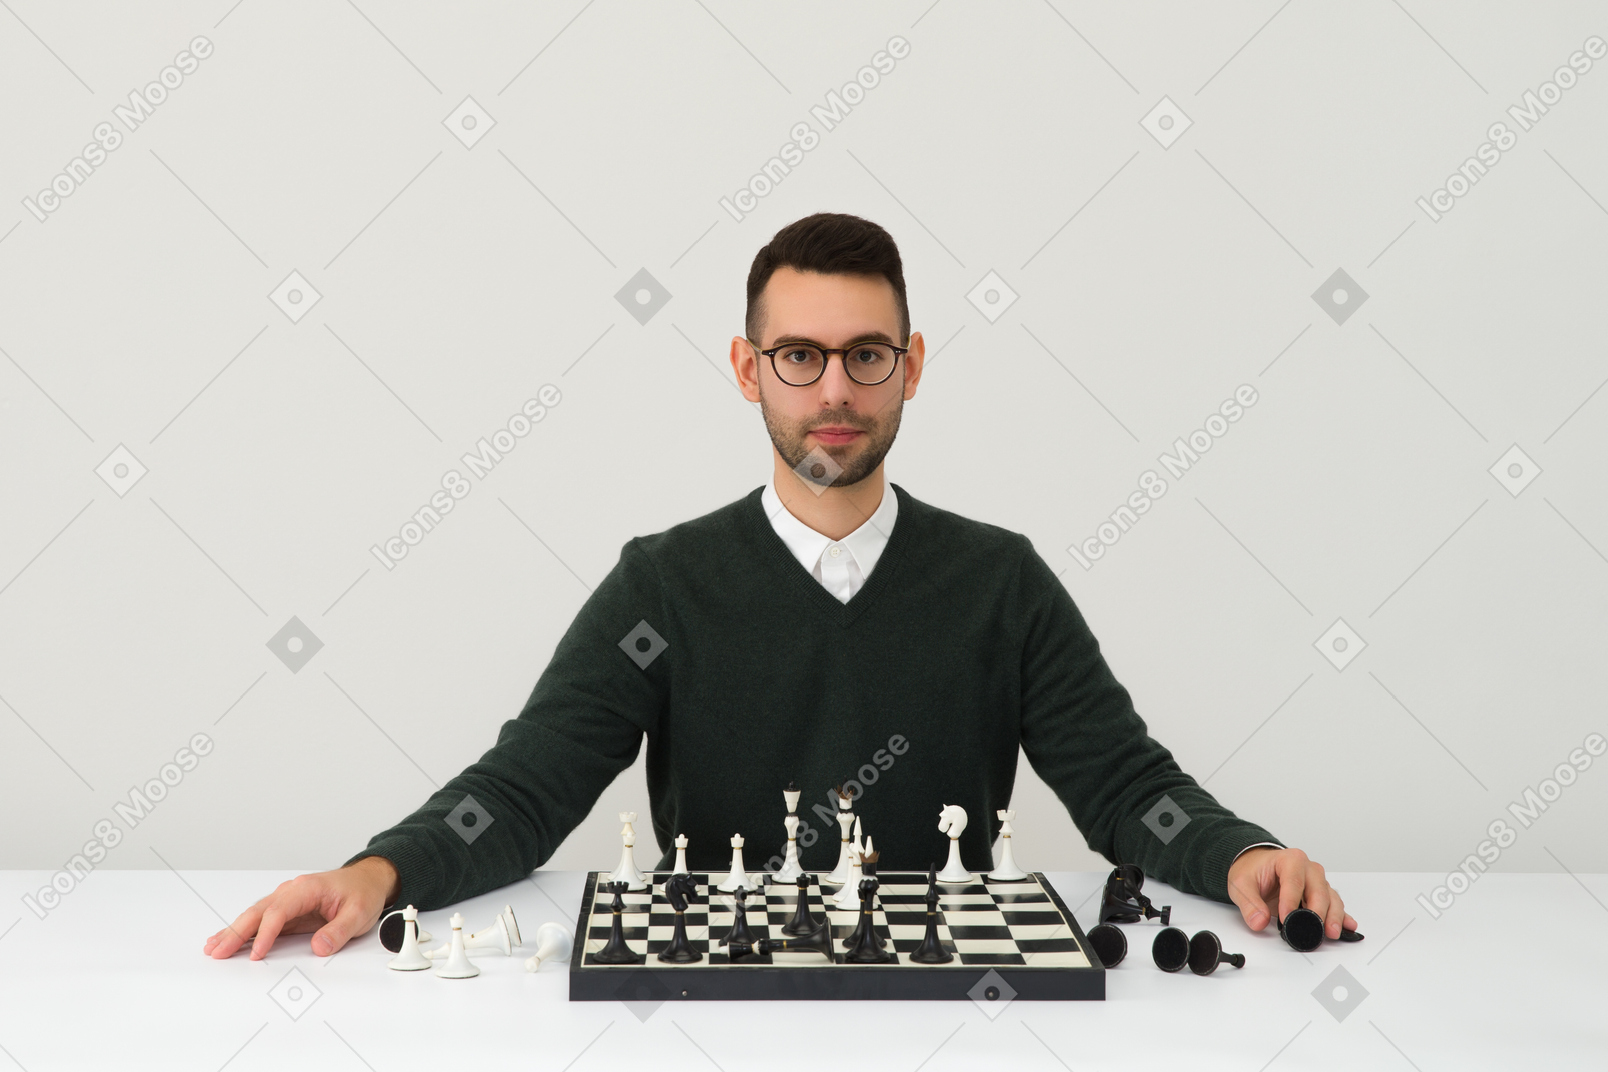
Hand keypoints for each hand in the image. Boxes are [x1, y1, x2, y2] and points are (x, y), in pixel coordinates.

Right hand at [203, 856, 399, 959]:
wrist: (369, 880)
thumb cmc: (363, 893)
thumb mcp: (360, 913)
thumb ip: (339, 931)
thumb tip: (319, 947)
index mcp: (308, 888)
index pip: (280, 910)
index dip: (267, 933)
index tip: (257, 953)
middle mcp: (293, 891)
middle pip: (259, 911)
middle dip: (237, 931)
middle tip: (217, 951)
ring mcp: (288, 900)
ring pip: (256, 915)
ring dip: (234, 931)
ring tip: (213, 947)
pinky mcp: (288, 911)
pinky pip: (262, 920)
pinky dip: (244, 931)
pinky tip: (228, 940)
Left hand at [1227, 846, 1355, 939]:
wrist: (1256, 865)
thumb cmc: (1252, 870)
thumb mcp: (1241, 883)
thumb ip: (1249, 904)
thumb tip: (1259, 922)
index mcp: (1289, 860)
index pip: (1293, 882)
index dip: (1291, 901)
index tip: (1286, 919)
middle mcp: (1308, 868)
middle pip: (1318, 890)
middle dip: (1319, 912)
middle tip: (1316, 930)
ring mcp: (1317, 881)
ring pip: (1331, 898)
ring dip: (1333, 916)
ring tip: (1332, 932)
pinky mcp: (1321, 893)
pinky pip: (1334, 904)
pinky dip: (1342, 916)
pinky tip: (1348, 926)